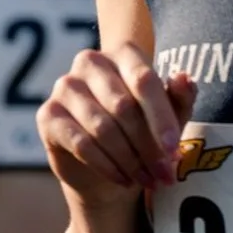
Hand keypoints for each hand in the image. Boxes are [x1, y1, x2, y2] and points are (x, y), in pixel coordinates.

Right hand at [40, 44, 194, 211]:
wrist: (106, 168)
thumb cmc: (143, 132)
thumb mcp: (168, 118)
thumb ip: (180, 97)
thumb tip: (184, 79)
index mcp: (123, 54)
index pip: (144, 80)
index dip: (161, 117)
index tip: (175, 149)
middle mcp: (90, 62)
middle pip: (123, 106)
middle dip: (148, 146)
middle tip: (165, 174)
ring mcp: (65, 86)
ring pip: (102, 127)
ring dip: (129, 160)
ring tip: (147, 179)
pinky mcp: (48, 114)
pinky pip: (80, 143)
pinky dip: (106, 165)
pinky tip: (123, 179)